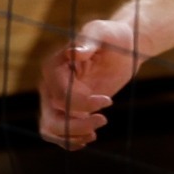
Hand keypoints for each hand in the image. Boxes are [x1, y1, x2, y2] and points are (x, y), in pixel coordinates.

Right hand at [38, 16, 137, 149]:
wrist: (124, 50)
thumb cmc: (113, 36)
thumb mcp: (103, 32)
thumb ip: (88, 41)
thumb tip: (73, 52)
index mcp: (54, 65)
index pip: (60, 95)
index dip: (81, 103)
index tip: (108, 101)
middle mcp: (50, 84)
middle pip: (52, 116)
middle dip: (77, 124)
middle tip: (103, 120)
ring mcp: (56, 99)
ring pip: (50, 128)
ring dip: (71, 136)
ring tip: (94, 134)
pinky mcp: (66, 110)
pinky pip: (57, 133)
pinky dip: (69, 140)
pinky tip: (88, 137)